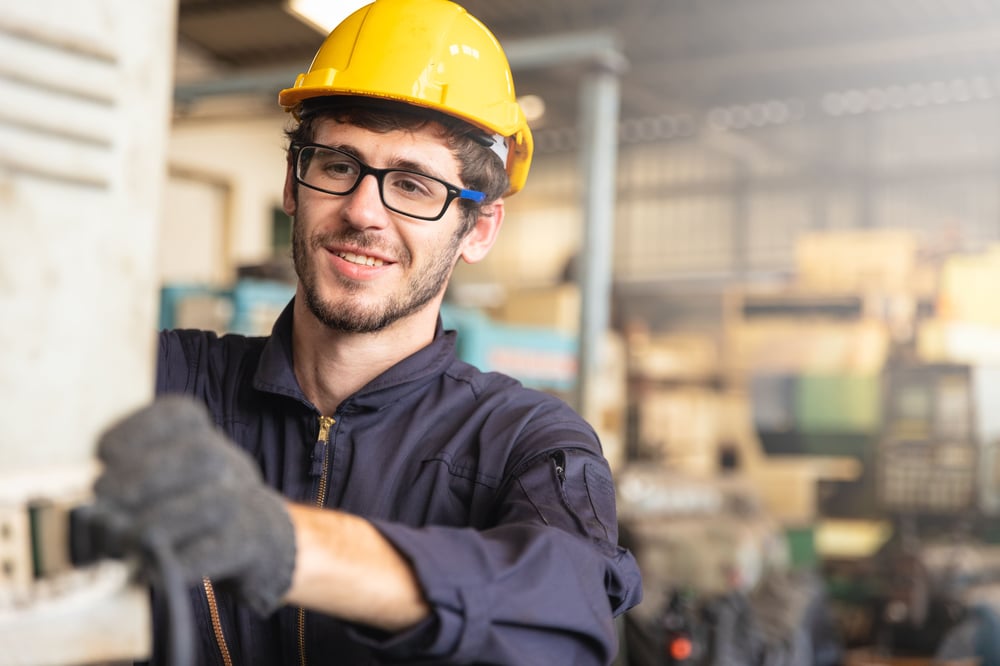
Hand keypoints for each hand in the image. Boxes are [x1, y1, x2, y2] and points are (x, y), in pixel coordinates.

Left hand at [93, 395, 295, 615]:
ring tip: (121, 541)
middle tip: (104, 500)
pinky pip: (215, 551)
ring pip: (212, 503)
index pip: (180, 415)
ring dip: (157, 523)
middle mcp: (230, 461)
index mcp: (204, 435)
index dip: (136, 431)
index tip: (103, 455)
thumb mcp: (162, 475)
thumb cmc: (188, 501)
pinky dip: (177, 564)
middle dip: (144, 476)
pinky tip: (148, 571)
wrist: (255, 535)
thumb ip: (125, 483)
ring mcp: (244, 502)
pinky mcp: (247, 543)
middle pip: (201, 454)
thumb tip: (95, 512)